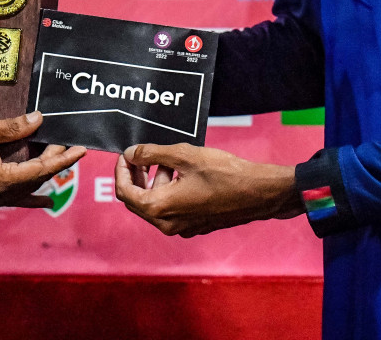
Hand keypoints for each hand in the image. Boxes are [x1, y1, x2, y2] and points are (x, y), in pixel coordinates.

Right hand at [0, 111, 85, 211]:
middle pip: (36, 180)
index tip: (81, 149)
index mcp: (1, 180)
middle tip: (68, 146)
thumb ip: (11, 127)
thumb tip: (38, 120)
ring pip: (26, 190)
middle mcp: (0, 196)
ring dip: (44, 178)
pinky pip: (14, 199)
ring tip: (63, 168)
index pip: (41, 169)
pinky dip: (30, 197)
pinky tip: (44, 201)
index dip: (63, 159)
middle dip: (54, 163)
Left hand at [114, 143, 303, 237]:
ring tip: (170, 159)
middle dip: (137, 175)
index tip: (128, 154)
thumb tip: (131, 153)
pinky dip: (169, 190)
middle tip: (144, 155)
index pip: (124, 191)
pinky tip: (183, 173)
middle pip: (137, 200)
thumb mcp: (184, 155)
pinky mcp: (195, 226)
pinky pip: (171, 209)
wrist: (259, 194)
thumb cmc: (224, 173)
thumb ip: (152, 153)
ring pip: (155, 204)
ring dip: (156, 180)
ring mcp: (182, 228)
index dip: (121, 170)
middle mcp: (168, 224)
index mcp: (160, 208)